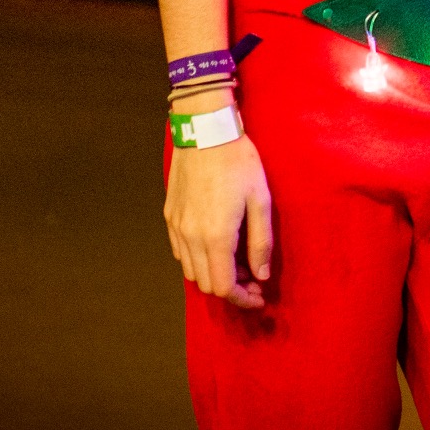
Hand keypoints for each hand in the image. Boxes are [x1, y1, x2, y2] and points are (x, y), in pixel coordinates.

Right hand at [165, 126, 273, 309]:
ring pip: (191, 271)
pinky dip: (198, 259)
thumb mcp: (260, 200)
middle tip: (253, 276)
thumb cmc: (238, 162)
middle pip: (206, 284)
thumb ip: (261, 242)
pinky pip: (181, 252)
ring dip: (213, 274)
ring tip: (236, 260)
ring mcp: (176, 227)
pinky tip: (216, 243)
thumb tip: (261, 276)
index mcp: (215, 237)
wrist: (205, 130)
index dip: (243, 299)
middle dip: (231, 288)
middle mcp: (190, 238)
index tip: (259, 296)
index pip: (224, 288)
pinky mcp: (169, 216)